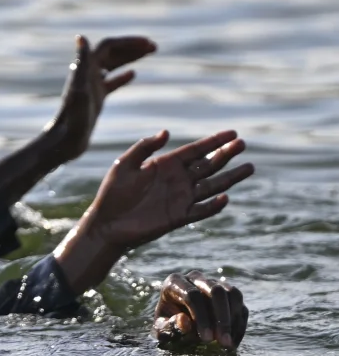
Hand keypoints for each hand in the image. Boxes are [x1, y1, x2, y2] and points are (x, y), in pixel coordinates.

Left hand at [42, 35, 155, 163]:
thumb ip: (81, 64)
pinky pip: (109, 83)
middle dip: (131, 47)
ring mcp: (91, 87)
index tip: (148, 43)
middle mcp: (86, 75)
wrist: (64, 143)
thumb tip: (81, 36)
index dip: (128, 42)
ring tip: (151, 53)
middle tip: (154, 47)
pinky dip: (121, 76)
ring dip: (129, 57)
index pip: (108, 46)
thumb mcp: (80, 89)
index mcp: (85, 70)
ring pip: (111, 65)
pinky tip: (133, 74)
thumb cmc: (73, 119)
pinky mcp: (94, 99)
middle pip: (111, 53)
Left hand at [83, 129, 250, 248]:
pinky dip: (213, 205)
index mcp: (166, 165)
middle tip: (243, 144)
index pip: (195, 150)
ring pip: (212, 186)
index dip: (214, 141)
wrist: (106, 223)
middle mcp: (178, 180)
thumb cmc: (112, 192)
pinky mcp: (179, 217)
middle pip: (208, 165)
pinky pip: (201, 210)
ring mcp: (181, 198)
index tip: (233, 133)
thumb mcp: (124, 164)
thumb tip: (166, 132)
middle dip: (226, 154)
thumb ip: (144, 147)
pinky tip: (225, 197)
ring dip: (230, 177)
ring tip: (249, 167)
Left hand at [153, 271, 247, 351]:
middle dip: (222, 318)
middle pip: (216, 291)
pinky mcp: (228, 293)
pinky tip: (233, 342)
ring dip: (234, 320)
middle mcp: (195, 278)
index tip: (206, 339)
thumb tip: (183, 321)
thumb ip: (170, 326)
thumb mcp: (163, 330)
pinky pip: (241, 305)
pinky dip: (239, 324)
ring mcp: (214, 282)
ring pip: (233, 294)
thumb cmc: (167, 326)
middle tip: (223, 342)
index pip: (192, 295)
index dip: (201, 317)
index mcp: (174, 283)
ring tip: (229, 344)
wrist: (177, 325)